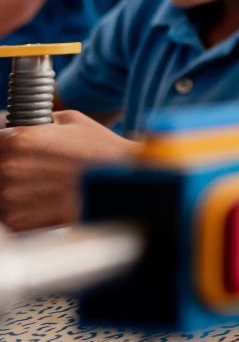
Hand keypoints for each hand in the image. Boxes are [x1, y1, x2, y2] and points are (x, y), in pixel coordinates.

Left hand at [0, 111, 138, 230]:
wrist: (124, 185)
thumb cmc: (101, 151)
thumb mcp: (73, 121)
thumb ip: (40, 121)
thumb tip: (21, 124)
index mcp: (20, 139)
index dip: (6, 145)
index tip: (17, 151)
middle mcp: (10, 167)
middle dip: (13, 169)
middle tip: (39, 172)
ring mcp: (12, 196)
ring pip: (1, 193)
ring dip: (15, 191)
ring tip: (43, 189)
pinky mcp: (18, 221)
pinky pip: (8, 215)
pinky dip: (22, 211)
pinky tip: (44, 204)